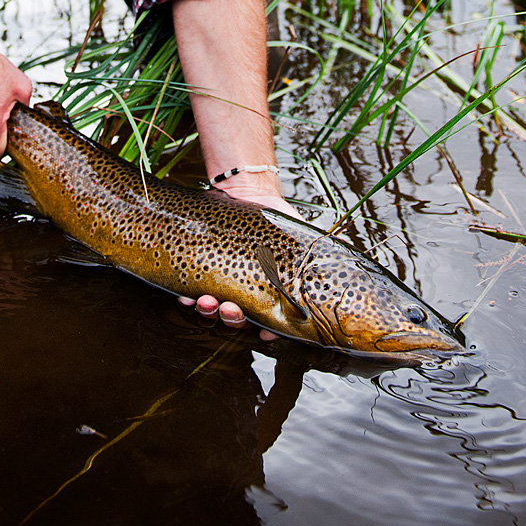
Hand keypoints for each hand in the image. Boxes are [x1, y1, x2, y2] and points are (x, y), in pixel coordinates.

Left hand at [178, 180, 298, 339]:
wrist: (250, 193)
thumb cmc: (277, 220)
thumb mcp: (300, 239)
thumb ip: (313, 260)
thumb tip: (338, 274)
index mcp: (267, 292)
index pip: (266, 321)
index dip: (266, 332)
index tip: (266, 333)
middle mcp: (244, 294)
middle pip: (237, 319)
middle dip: (232, 319)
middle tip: (229, 310)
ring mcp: (222, 284)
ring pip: (213, 310)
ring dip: (209, 311)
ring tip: (206, 302)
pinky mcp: (202, 270)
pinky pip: (192, 292)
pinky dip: (189, 298)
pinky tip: (187, 296)